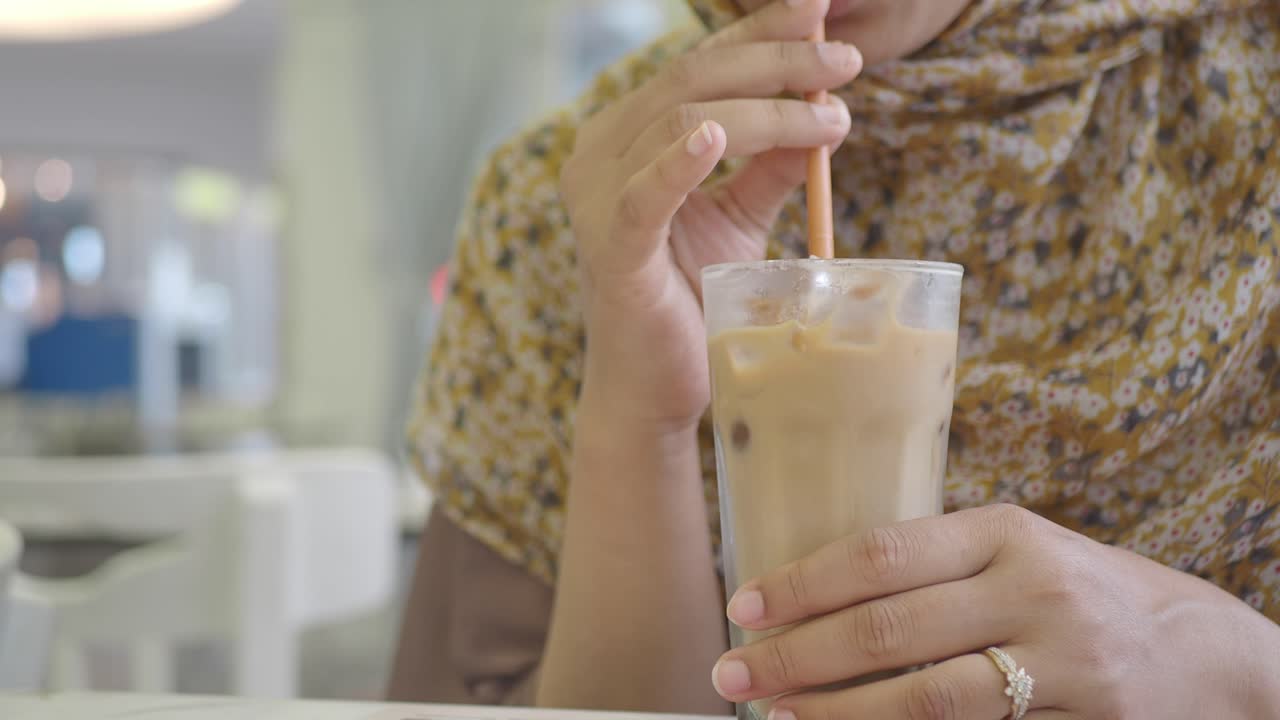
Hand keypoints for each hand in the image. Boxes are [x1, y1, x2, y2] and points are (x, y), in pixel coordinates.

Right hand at [562, 0, 860, 433]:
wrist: (658, 387)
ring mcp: (597, 200)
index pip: (696, 65)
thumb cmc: (692, 298)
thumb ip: (770, 164)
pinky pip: (646, 195)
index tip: (818, 6)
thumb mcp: (740, 217)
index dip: (758, 32)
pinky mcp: (610, 249)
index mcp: (626, 136)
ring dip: (764, 110)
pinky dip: (680, 162)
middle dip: (775, 61)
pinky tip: (714, 137)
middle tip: (846, 61)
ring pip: (679, 120)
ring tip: (828, 112)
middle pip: (691, 79)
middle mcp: (598, 153)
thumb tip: (825, 109)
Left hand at [711, 504, 1279, 718]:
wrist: (1204, 651)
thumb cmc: (1081, 590)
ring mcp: (1061, 663)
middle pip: (891, 628)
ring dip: (837, 711)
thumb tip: (815, 591)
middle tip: (734, 672)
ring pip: (926, 697)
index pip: (883, 552)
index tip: (745, 604)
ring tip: (776, 713)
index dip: (805, 582)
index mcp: (1005, 531)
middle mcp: (1032, 590)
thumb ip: (937, 564)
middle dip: (798, 654)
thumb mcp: (1019, 551)